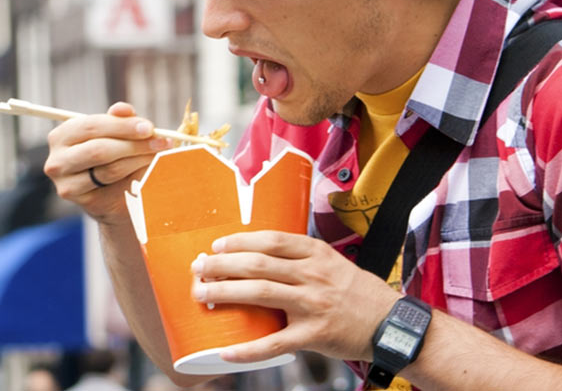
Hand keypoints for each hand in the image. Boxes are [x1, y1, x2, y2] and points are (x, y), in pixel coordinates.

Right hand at [43, 102, 171, 225]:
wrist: (113, 195)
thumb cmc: (114, 157)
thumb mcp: (116, 134)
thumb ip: (118, 120)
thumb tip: (123, 109)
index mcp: (62, 135)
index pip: (92, 126)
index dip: (122, 125)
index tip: (149, 127)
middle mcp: (57, 158)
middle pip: (99, 149)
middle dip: (133, 144)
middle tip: (160, 141)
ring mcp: (64, 181)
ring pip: (108, 168)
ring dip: (138, 159)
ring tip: (157, 154)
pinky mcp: (79, 199)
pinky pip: (110, 184)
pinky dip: (132, 175)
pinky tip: (145, 169)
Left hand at [189, 231, 400, 362]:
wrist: (392, 324)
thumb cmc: (356, 292)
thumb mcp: (332, 262)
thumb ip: (299, 257)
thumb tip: (256, 253)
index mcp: (316, 253)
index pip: (270, 240)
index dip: (239, 241)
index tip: (216, 246)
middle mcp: (313, 275)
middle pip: (258, 264)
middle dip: (222, 265)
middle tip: (199, 268)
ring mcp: (313, 305)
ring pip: (260, 293)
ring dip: (225, 293)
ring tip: (202, 294)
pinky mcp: (314, 335)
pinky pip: (275, 343)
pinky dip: (248, 349)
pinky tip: (227, 351)